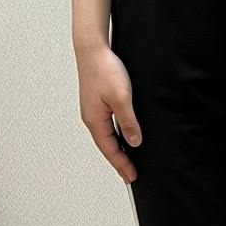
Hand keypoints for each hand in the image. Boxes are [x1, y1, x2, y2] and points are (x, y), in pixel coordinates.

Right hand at [76, 44, 141, 184]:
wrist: (92, 49)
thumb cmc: (105, 70)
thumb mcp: (122, 98)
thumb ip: (128, 122)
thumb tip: (133, 142)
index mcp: (95, 120)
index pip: (110, 149)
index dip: (122, 164)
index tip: (132, 177)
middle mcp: (91, 118)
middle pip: (106, 146)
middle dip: (118, 161)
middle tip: (130, 175)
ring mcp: (93, 111)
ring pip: (105, 137)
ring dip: (116, 150)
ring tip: (126, 161)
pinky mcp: (96, 103)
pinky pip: (106, 126)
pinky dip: (114, 136)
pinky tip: (121, 137)